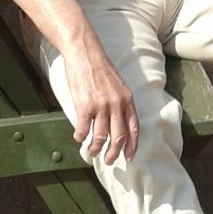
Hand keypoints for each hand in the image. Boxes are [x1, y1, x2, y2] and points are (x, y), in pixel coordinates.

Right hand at [65, 40, 139, 165]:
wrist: (84, 52)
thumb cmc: (99, 67)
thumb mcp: (117, 84)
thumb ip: (119, 102)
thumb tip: (116, 121)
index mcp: (127, 99)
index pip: (134, 128)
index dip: (133, 145)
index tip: (129, 157)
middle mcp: (116, 104)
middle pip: (118, 137)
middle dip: (114, 153)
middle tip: (109, 160)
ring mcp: (101, 106)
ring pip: (100, 138)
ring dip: (95, 149)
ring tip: (91, 152)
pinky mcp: (84, 105)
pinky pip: (83, 129)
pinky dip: (80, 137)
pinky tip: (78, 137)